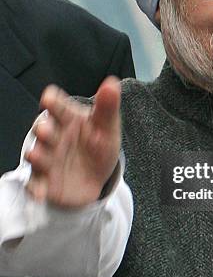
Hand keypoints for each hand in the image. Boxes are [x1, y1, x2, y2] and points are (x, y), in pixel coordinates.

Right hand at [25, 77, 120, 207]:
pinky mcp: (44, 181)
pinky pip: (36, 185)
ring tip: (38, 156)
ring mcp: (47, 158)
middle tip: (46, 130)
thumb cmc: (99, 145)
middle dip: (43, 129)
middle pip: (43, 129)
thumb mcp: (108, 127)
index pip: (57, 105)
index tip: (49, 98)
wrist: (97, 177)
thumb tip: (112, 83)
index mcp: (67, 118)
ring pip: (37, 155)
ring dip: (37, 156)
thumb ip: (108, 106)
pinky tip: (40, 193)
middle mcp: (53, 136)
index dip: (53, 101)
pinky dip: (36, 189)